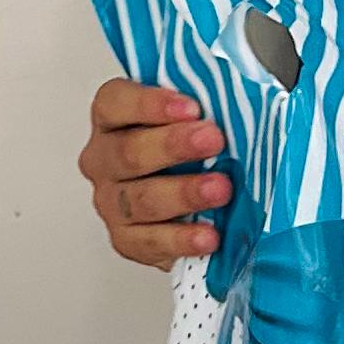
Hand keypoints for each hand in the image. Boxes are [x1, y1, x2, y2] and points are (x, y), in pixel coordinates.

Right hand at [78, 80, 231, 269]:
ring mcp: (110, 201)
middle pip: (128, 152)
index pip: (116, 102)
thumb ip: (206, 106)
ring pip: (140, 199)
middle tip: (213, 140)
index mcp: (112, 118)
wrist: (193, 202)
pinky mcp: (126, 239)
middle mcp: (103, 159)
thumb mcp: (196, 117)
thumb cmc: (192, 150)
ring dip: (183, 193)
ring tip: (220, 189)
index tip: (192, 107)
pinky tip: (209, 235)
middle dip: (173, 146)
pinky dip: (182, 239)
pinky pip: (150, 241)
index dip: (150, 104)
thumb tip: (240, 102)